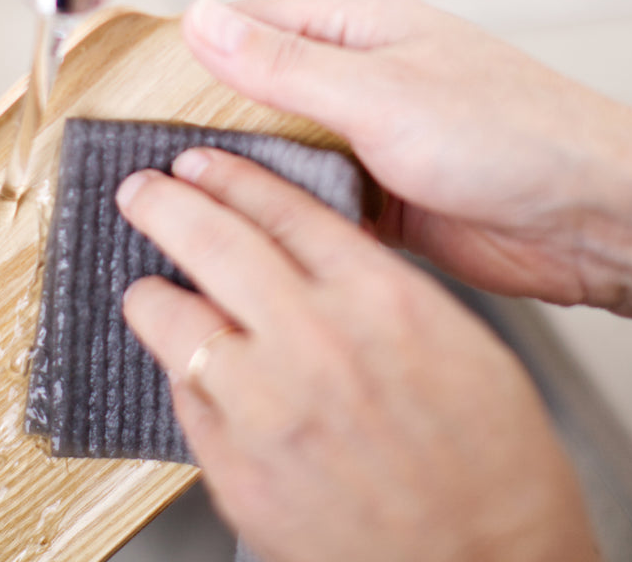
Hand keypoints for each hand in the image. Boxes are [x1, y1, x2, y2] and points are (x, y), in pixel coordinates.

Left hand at [118, 150, 597, 561]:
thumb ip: (375, 287)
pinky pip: (185, 398)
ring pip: (175, 319)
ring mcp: (268, 406)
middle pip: (214, 241)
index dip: (230, 177)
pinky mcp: (238, 469)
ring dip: (152, 296)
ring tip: (146, 289)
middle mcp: (315, 341)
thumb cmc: (492, 465)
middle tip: (140, 190)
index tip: (198, 163)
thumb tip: (312, 252)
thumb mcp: (458, 342)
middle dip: (164, 204)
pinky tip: (188, 369)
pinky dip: (182, 375)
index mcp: (379, 299)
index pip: (282, 208)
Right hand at [181, 0, 631, 317]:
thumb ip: (281, 62)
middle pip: (254, 88)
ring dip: (245, 169)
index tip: (135, 86)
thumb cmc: (513, 134)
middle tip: (152, 154)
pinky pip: (307, 193)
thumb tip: (202, 18)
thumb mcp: (377, 93)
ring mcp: (363, 134)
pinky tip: (249, 227)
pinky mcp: (374, 191)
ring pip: (277, 146)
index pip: (248, 24)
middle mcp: (355, 75)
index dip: (192, 52)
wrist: (591, 220)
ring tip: (186, 195)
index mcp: (355, 24)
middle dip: (209, 120)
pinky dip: (281, 208)